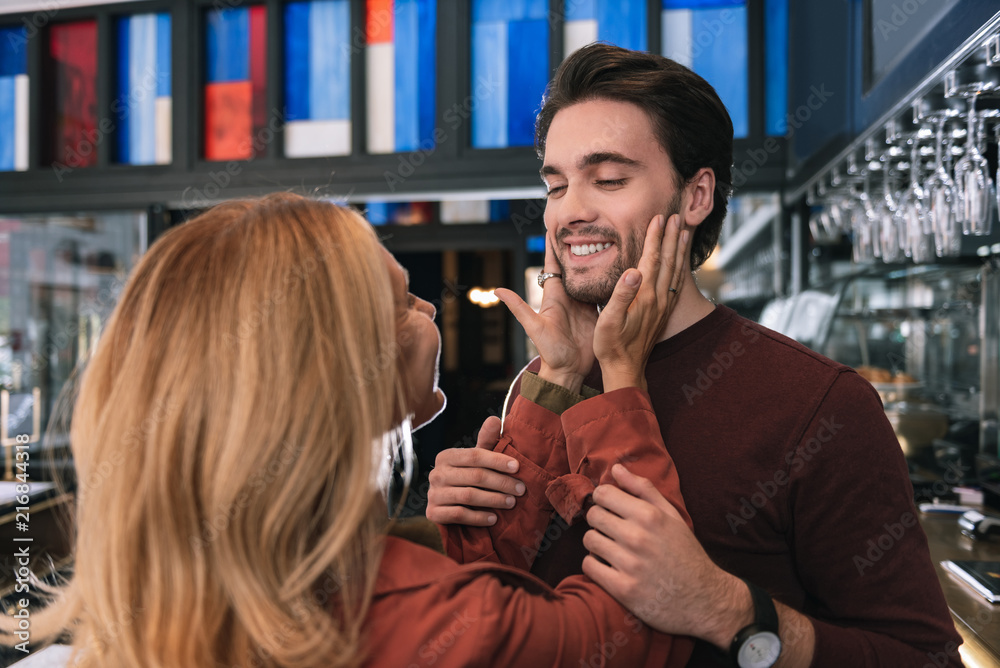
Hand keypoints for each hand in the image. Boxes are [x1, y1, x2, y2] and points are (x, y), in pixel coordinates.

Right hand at [426, 416, 525, 525]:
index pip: (475, 456)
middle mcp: (436, 474)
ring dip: (493, 500)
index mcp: (446, 456)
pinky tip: (493, 518)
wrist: (447, 506)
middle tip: (520, 489)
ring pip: (468, 496)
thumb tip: (495, 419)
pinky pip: (458, 515)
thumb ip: (486, 440)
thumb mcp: (476, 459)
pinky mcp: (433, 513)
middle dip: (501, 482)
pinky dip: (478, 517)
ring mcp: (433, 494)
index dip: (497, 460)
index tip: (517, 467)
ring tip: (511, 502)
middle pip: (474, 476)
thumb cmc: (467, 477)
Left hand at [495, 230, 597, 393]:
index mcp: (555, 296)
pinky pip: (604, 292)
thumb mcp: (534, 328)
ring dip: (597, 261)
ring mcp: (584, 304)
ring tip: (605, 240)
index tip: (554, 225)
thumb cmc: (550, 352)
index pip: (553, 266)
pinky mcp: (598, 313)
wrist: (568, 371)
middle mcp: (569, 297)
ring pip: (590, 277)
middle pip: (575, 267)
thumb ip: (519, 308)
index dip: (553, 247)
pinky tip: (619, 268)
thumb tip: (497, 290)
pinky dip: (609, 280)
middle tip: (584, 225)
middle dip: (579, 246)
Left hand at [582, 465, 752, 648]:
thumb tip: (615, 468)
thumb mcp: (671, 516)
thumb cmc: (685, 553)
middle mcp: (638, 537)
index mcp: (649, 515)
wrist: (705, 599)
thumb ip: (643, 488)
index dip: (603, 500)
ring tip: (613, 550)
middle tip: (612, 531)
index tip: (610, 509)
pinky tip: (611, 567)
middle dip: (599, 521)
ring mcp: (629, 564)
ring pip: (589, 540)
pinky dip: (596, 566)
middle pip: (593, 515)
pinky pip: (589, 566)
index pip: (602, 494)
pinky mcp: (623, 589)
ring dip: (597, 544)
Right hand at [594, 214, 688, 391]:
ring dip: (678, 250)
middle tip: (675, 216)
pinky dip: (678, 267)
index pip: (651, 260)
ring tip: (682, 232)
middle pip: (667, 261)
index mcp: (645, 297)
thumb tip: (632, 271)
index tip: (657, 218)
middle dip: (670, 237)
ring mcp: (662, 306)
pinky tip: (679, 263)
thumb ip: (621, 295)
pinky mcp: (662, 312)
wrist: (626, 369)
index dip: (654, 238)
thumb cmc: (611, 346)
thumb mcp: (609, 321)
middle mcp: (658, 299)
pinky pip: (674, 283)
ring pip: (674, 271)